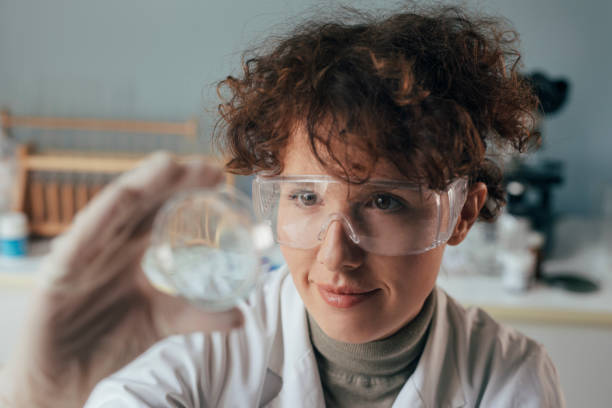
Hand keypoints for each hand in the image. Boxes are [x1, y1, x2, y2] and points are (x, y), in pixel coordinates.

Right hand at [0, 153, 243, 406]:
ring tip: (167, 165)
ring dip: (140, 185)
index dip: (188, 187)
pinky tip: (122, 199)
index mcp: (130, 247)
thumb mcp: (162, 322)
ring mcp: (84, 252)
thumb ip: (198, 316)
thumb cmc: (107, 339)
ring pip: (111, 208)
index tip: (219, 176)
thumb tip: (241, 315)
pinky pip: (79, 239)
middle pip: (142, 199)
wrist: (64, 377)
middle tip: (206, 166)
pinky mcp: (58, 271)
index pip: (161, 206)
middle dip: (172, 177)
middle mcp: (108, 241)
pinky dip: (99, 218)